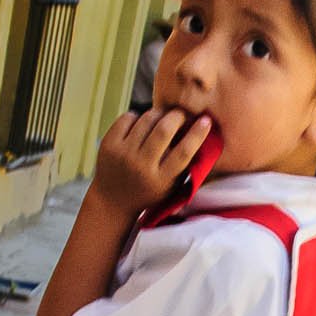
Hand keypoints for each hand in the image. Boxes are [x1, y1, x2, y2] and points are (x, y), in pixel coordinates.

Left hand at [90, 107, 213, 219]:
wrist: (113, 201)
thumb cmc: (150, 190)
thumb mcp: (171, 185)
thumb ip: (186, 164)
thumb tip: (203, 134)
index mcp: (161, 180)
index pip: (183, 152)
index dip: (197, 134)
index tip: (205, 120)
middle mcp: (142, 167)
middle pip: (164, 130)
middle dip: (177, 116)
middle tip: (181, 114)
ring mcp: (123, 155)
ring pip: (146, 120)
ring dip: (159, 114)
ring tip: (163, 117)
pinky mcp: (109, 145)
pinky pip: (128, 118)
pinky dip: (138, 116)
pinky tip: (141, 124)